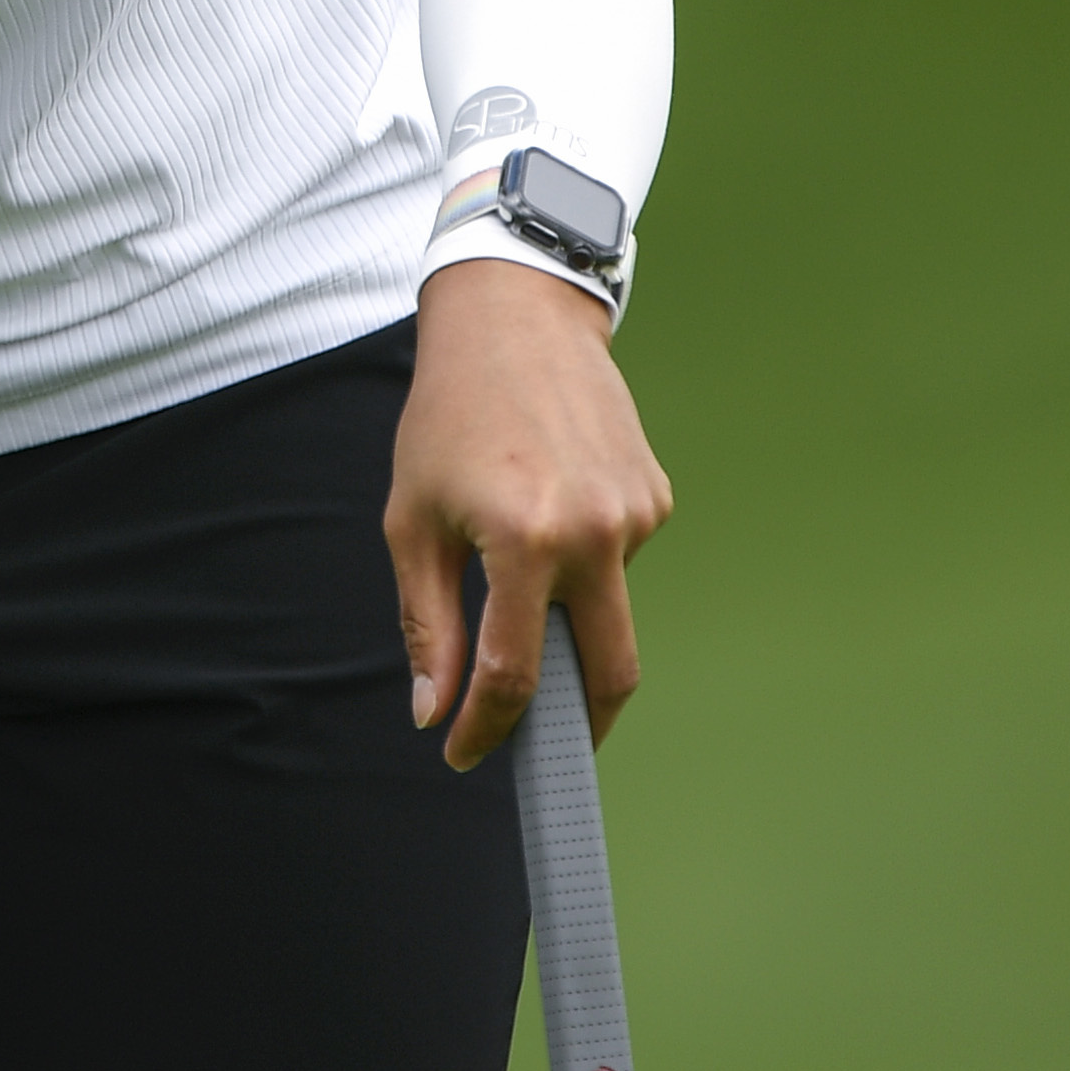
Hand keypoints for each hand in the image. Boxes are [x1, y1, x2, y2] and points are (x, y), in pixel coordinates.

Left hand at [388, 256, 675, 769]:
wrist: (516, 319)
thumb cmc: (448, 417)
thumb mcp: (413, 520)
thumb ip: (428, 623)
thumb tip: (434, 708)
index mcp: (527, 540)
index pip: (515, 674)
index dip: (487, 728)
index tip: (462, 751)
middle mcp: (596, 533)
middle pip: (607, 676)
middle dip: (576, 728)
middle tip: (537, 748)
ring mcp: (637, 516)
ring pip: (607, 611)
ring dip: (564, 617)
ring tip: (512, 557)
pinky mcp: (656, 499)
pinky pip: (618, 563)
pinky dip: (582, 566)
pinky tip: (546, 514)